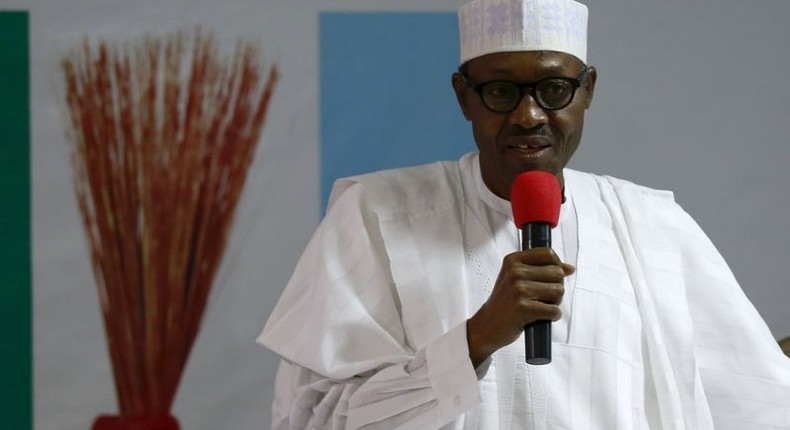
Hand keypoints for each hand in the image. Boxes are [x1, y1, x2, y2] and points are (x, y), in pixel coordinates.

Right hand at [466, 248, 574, 366]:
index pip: (548, 253)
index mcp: (513, 261)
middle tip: (544, 297)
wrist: (487, 325)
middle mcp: (515, 272)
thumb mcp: (517, 279)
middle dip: (557, 287)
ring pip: (558, 291)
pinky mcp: (523, 307)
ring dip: (555, 302)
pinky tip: (541, 317)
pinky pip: (554, 310)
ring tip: (541, 306)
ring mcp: (518, 289)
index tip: (552, 276)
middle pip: (557, 273)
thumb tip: (569, 268)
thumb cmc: (505, 302)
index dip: (557, 265)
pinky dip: (552, 316)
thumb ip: (542, 269)